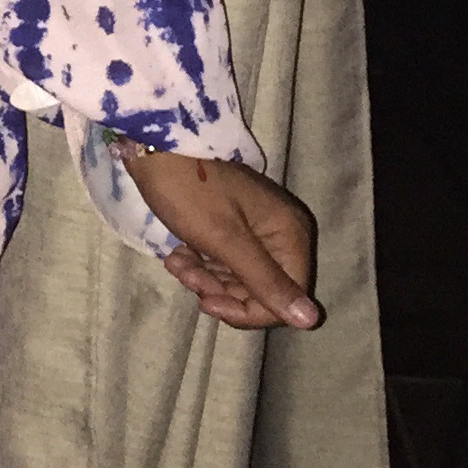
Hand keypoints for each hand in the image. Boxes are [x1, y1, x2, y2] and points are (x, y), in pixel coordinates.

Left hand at [115, 147, 321, 332]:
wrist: (156, 147)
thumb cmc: (191, 191)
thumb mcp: (226, 240)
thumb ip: (266, 281)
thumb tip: (311, 321)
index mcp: (290, 235)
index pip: (287, 298)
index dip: (249, 310)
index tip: (208, 302)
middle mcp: (281, 235)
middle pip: (261, 290)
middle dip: (220, 290)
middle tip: (186, 276)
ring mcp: (256, 230)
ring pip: (237, 279)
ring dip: (204, 278)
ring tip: (177, 262)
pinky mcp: (233, 227)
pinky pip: (224, 262)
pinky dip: (199, 264)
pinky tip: (176, 255)